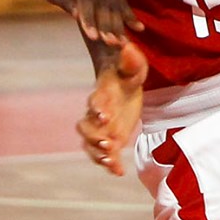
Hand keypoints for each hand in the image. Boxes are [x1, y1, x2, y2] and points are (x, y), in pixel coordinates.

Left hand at [40, 0, 142, 47]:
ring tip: (123, 42)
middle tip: (112, 44)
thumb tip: (78, 16)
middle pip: (103, 1)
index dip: (89, 17)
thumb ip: (64, 0)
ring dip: (120, 23)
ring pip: (115, 2)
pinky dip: (129, 15)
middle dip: (108, 24)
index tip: (93, 37)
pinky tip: (138, 28)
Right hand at [77, 40, 147, 175]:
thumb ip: (130, 60)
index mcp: (101, 93)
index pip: (95, 101)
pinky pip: (103, 155)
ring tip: (109, 160)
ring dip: (97, 153)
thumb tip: (128, 47)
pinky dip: (109, 164)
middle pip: (85, 127)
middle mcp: (96, 113)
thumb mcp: (133, 67)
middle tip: (108, 142)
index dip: (98, 107)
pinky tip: (119, 171)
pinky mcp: (110, 139)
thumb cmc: (126, 75)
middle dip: (94, 136)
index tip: (104, 114)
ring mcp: (101, 128)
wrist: (124, 87)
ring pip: (90, 144)